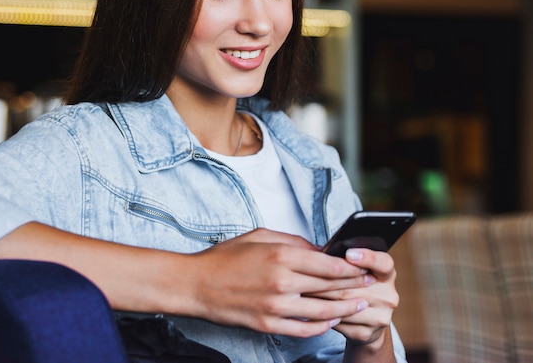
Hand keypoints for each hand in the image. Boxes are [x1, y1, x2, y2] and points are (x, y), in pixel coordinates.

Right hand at [183, 229, 374, 337]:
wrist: (196, 285)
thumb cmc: (225, 258)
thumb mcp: (259, 236)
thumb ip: (292, 241)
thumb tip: (319, 250)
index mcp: (281, 256)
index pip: (328, 264)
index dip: (351, 268)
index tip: (364, 268)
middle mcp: (282, 282)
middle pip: (330, 288)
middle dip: (354, 287)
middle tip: (369, 286)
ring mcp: (275, 307)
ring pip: (322, 312)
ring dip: (345, 309)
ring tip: (359, 305)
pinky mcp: (267, 325)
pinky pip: (304, 329)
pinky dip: (322, 326)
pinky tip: (331, 320)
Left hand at [309, 248, 398, 357]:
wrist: (368, 323)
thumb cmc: (358, 289)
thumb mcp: (359, 272)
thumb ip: (346, 262)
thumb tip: (322, 254)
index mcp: (386, 274)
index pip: (383, 263)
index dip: (367, 257)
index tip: (349, 254)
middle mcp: (388, 295)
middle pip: (352, 285)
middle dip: (325, 280)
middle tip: (304, 273)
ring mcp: (380, 316)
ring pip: (342, 304)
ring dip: (319, 298)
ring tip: (304, 290)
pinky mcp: (367, 333)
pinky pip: (339, 321)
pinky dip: (323, 315)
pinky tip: (312, 308)